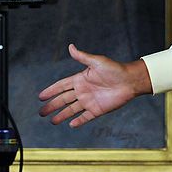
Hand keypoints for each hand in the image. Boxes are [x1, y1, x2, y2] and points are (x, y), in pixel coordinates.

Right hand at [38, 44, 152, 127]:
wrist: (131, 80)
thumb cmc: (115, 69)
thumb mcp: (97, 61)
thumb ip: (82, 56)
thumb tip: (70, 46)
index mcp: (81, 80)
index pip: (61, 86)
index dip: (51, 91)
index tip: (41, 96)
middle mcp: (83, 91)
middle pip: (64, 100)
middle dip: (52, 106)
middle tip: (41, 112)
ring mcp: (90, 101)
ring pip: (72, 110)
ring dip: (62, 115)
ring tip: (52, 121)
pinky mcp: (98, 109)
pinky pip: (86, 117)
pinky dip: (79, 121)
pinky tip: (71, 125)